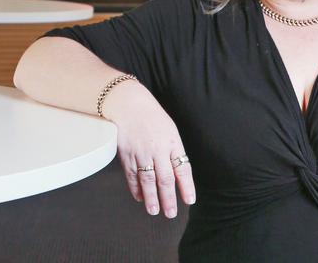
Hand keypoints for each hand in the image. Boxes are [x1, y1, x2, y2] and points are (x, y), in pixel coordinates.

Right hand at [104, 81, 195, 217]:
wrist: (128, 104)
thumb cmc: (152, 117)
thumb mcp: (170, 130)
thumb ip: (174, 151)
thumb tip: (177, 172)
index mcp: (173, 142)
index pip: (182, 169)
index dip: (186, 186)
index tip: (190, 200)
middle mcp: (158, 150)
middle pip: (165, 179)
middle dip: (168, 199)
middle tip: (171, 213)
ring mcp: (141, 153)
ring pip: (148, 181)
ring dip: (152, 198)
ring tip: (155, 211)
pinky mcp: (127, 155)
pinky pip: (133, 176)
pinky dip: (136, 189)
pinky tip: (140, 198)